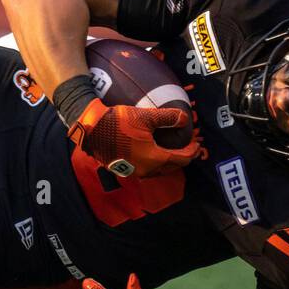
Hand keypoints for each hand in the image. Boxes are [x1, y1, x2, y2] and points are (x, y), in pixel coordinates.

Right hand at [67, 99, 198, 177]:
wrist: (91, 129)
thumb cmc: (119, 122)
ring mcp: (134, 171)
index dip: (191, 151)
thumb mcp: (146, 116)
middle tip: (187, 147)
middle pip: (171, 167)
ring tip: (171, 150)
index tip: (197, 143)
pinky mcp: (124, 169)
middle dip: (181, 158)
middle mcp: (146, 170)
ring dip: (167, 161)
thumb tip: (185, 119)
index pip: (181, 158)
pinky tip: (151, 152)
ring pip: (158, 170)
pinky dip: (154, 162)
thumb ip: (169, 118)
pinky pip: (146, 169)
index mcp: (155, 158)